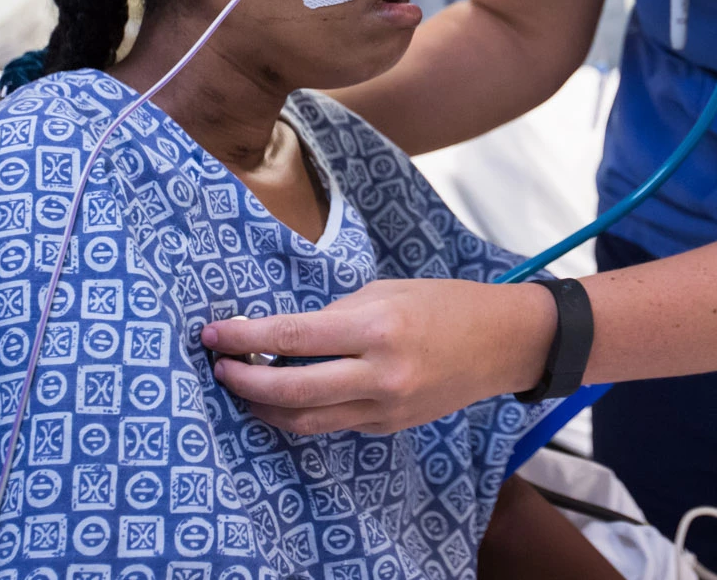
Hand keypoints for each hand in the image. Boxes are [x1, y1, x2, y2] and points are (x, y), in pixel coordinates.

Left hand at [201, 278, 552, 434]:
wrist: (502, 343)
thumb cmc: (445, 304)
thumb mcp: (387, 291)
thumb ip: (337, 314)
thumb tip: (288, 334)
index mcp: (376, 328)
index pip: (292, 336)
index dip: (244, 337)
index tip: (214, 333)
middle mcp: (378, 374)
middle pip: (289, 389)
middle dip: (244, 380)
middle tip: (219, 367)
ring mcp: (384, 407)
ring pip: (305, 420)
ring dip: (265, 406)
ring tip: (243, 388)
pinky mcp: (389, 426)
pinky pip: (334, 423)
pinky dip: (303, 413)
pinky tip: (287, 397)